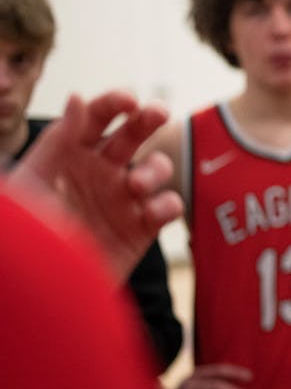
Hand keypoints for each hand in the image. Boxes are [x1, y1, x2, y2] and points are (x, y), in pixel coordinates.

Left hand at [10, 92, 181, 276]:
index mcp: (70, 155)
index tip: (129, 100)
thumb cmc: (26, 235)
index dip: (114, 103)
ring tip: (136, 185)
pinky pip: (167, 208)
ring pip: (157, 168)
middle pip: (134, 134)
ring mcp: (124, 199)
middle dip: (149, 119)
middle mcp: (101, 172)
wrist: (38, 291)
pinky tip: (152, 210)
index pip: (96, 119)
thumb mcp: (34, 181)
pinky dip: (167, 204)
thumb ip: (58, 139)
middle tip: (158, 113)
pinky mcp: (142, 229)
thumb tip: (78, 97)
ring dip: (154, 169)